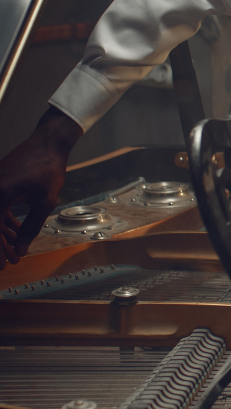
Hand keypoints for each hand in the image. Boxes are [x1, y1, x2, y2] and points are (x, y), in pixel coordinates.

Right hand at [0, 107, 81, 267]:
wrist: (48, 143)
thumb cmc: (48, 168)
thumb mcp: (44, 202)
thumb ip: (31, 227)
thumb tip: (21, 249)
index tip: (3, 265)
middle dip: (0, 245)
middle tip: (9, 261)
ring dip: (3, 235)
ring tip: (16, 250)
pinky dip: (5, 221)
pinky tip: (16, 232)